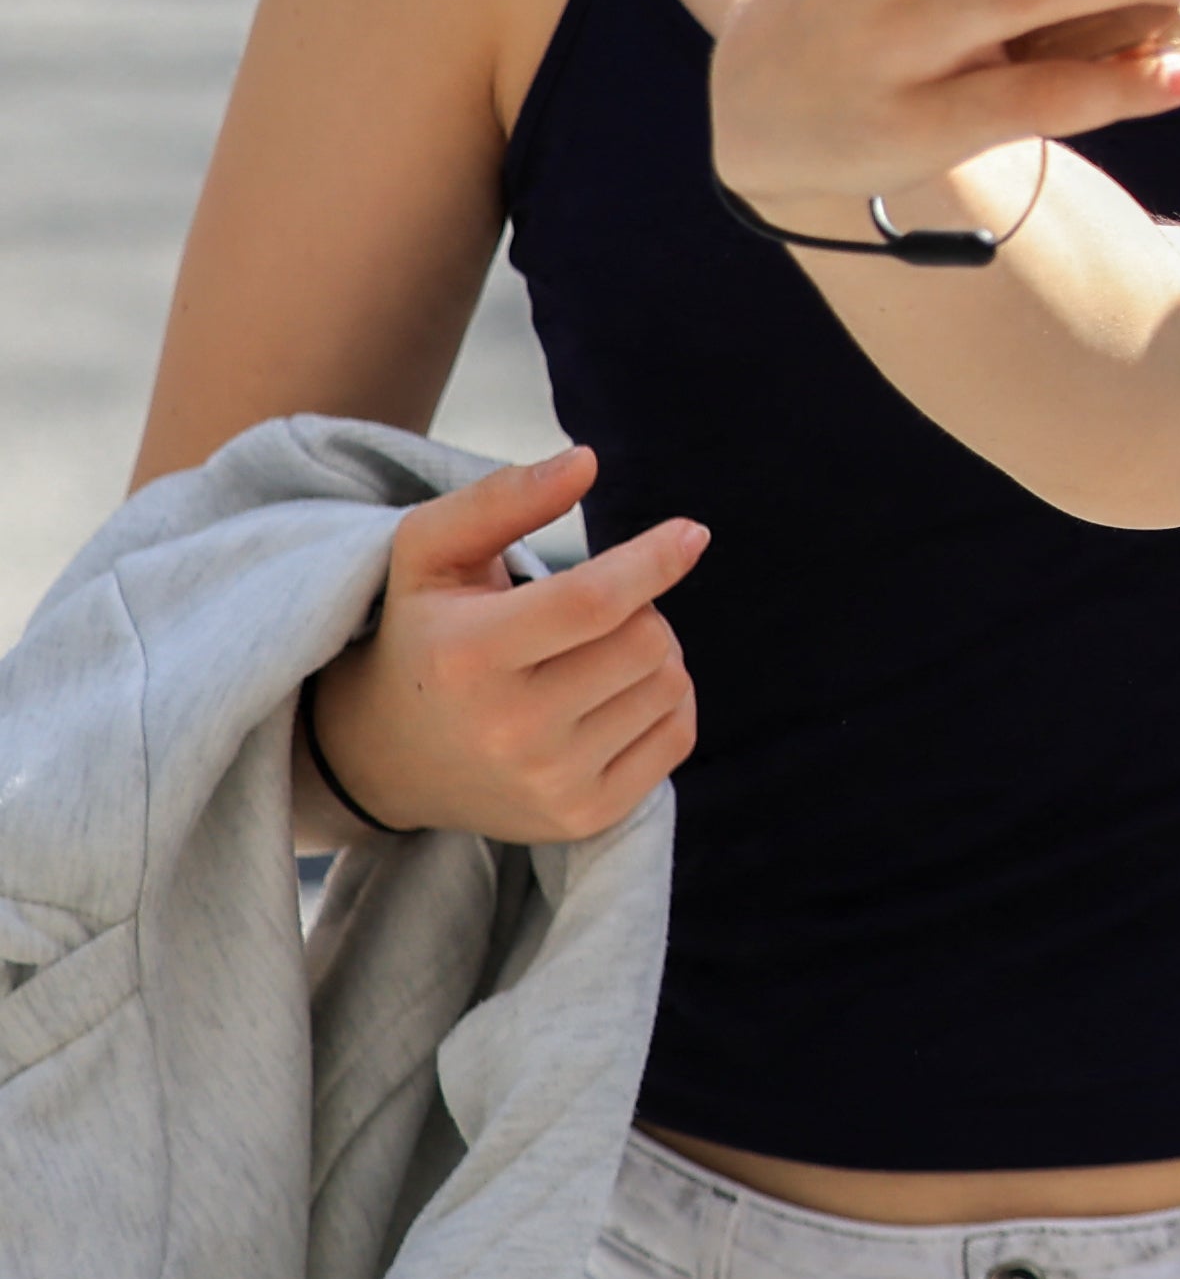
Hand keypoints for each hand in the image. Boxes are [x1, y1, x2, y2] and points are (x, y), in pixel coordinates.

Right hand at [306, 444, 707, 847]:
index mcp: (467, 657)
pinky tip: (609, 697)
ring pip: (670, 684)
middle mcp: (509, 730)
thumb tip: (588, 461)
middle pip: (646, 640)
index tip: (692, 533)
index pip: (594, 603)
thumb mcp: (429, 555)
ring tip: (590, 654)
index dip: (654, 561)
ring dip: (651, 652)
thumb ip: (502, 499)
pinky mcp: (584, 818)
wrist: (388, 756)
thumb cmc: (423, 633)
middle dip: (639, 608)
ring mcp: (549, 783)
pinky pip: (678, 735)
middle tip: (593, 611)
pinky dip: (663, 701)